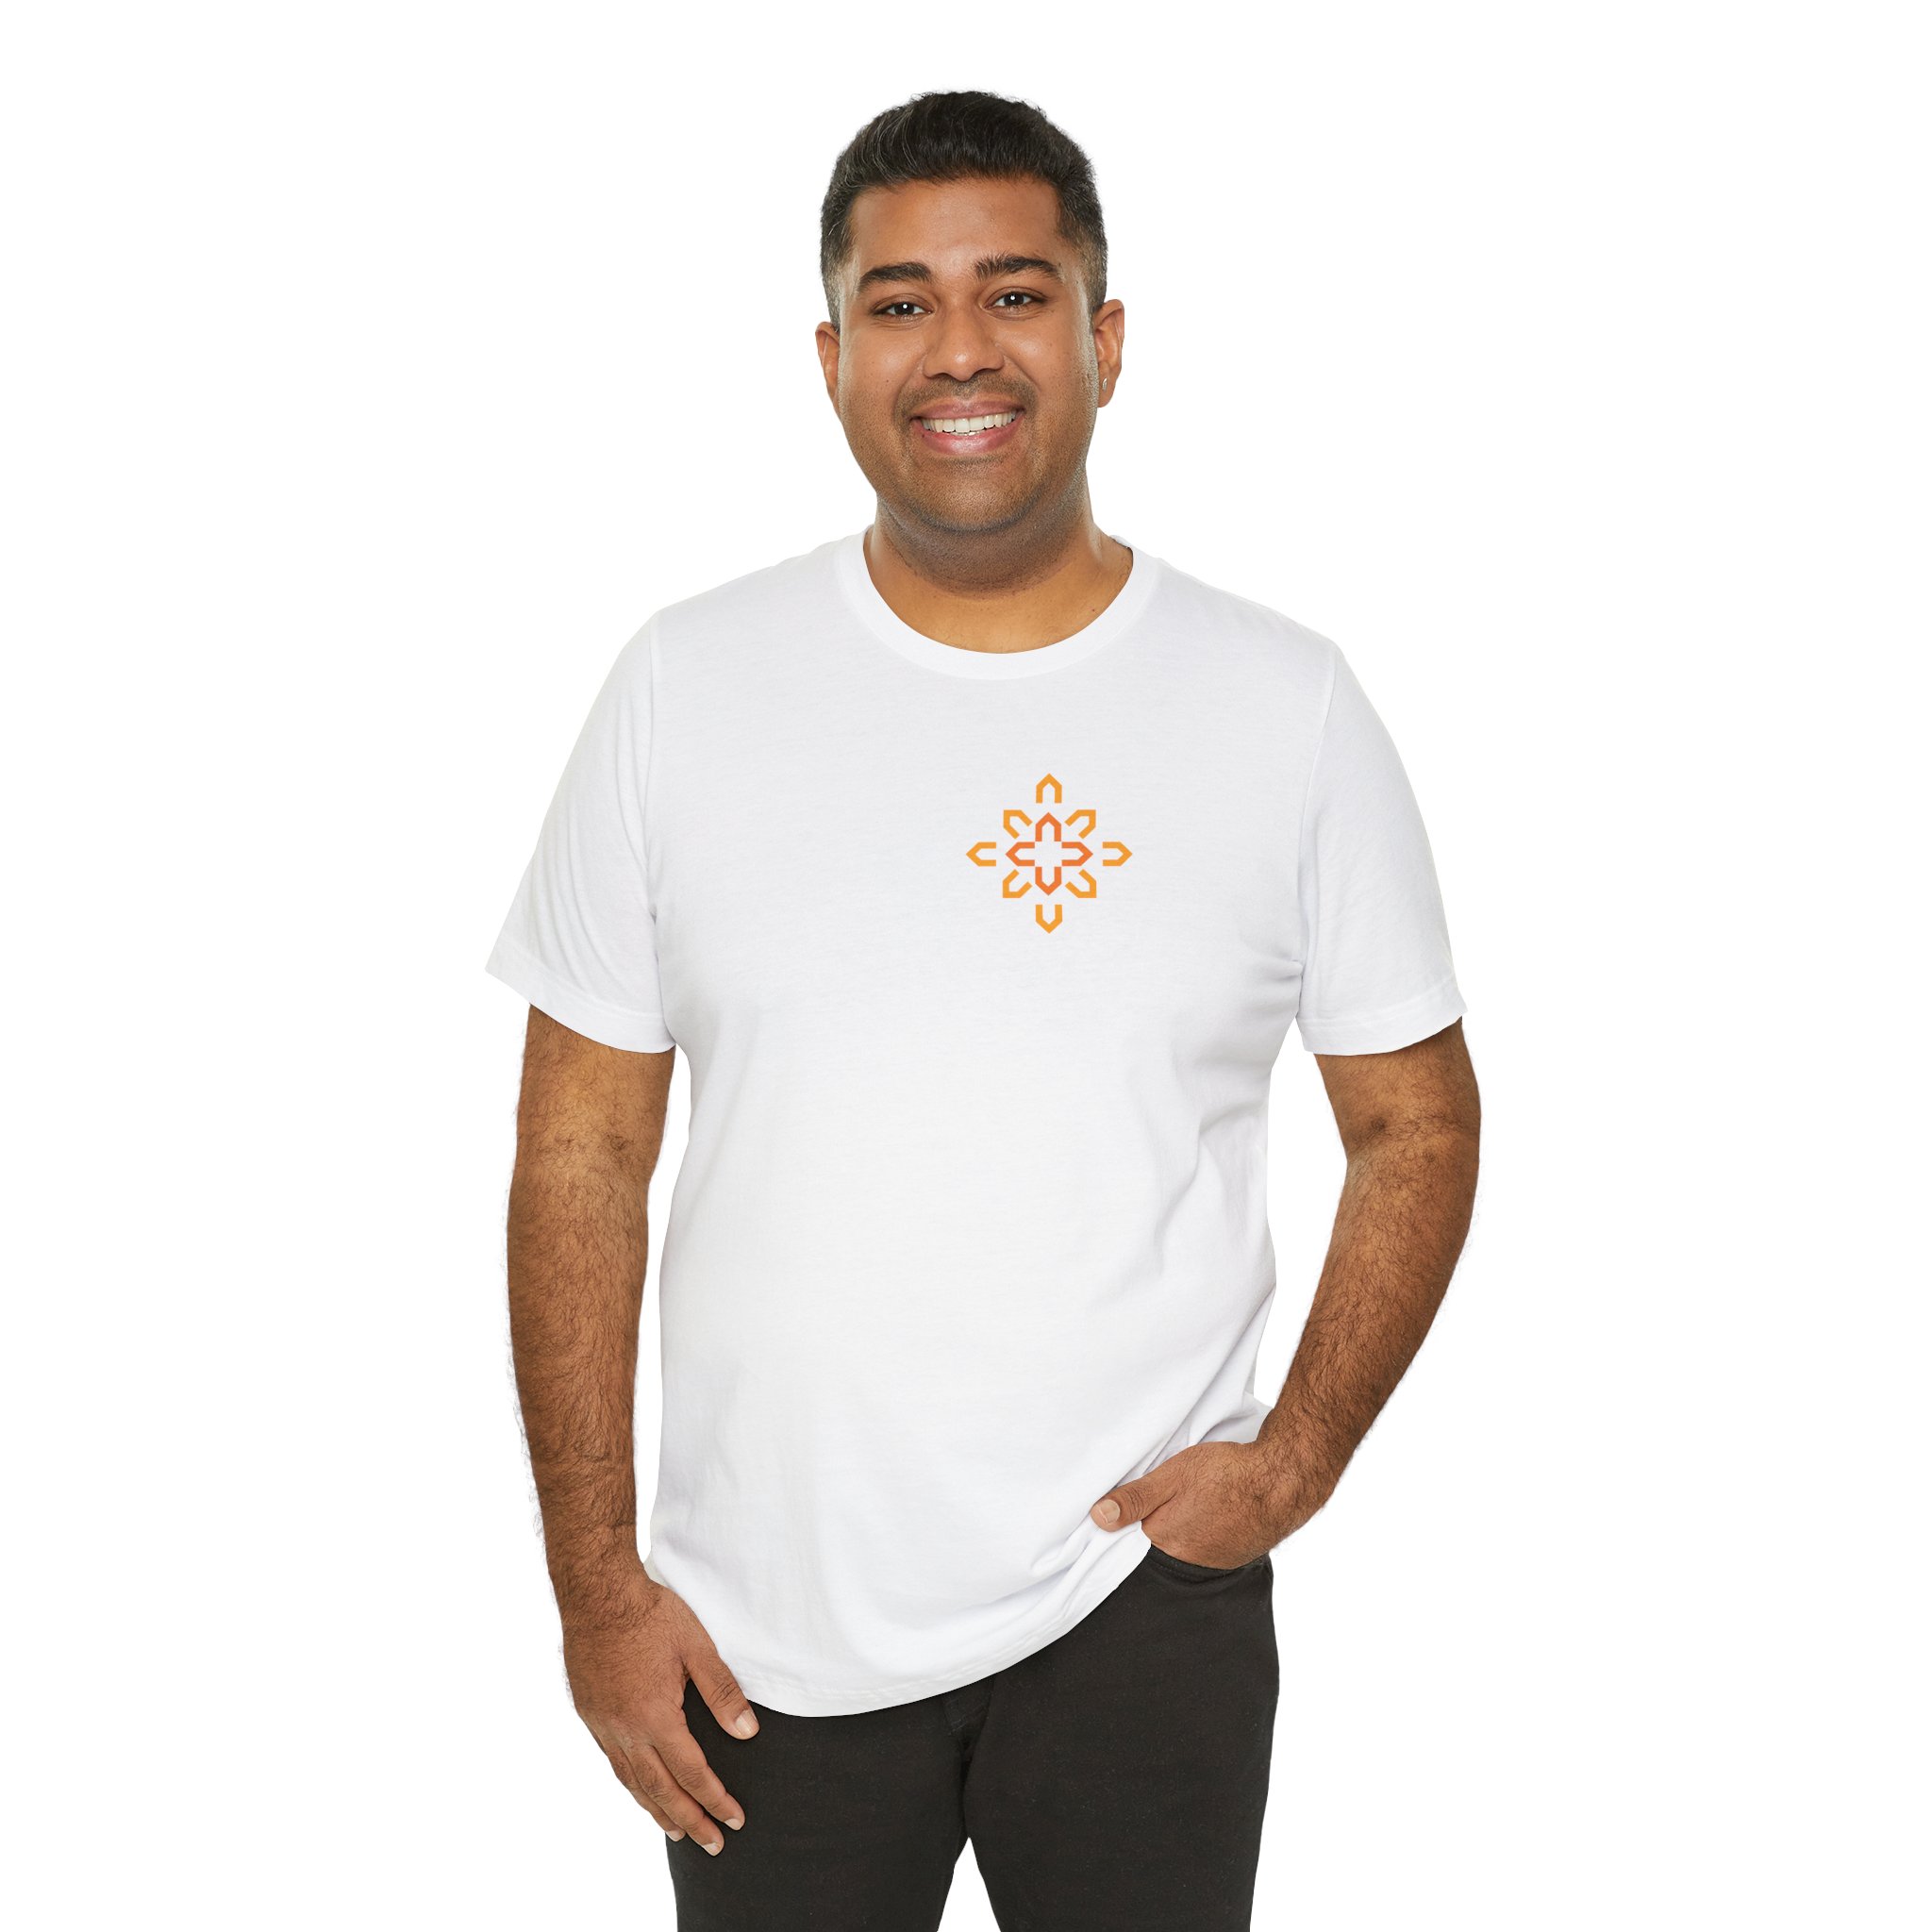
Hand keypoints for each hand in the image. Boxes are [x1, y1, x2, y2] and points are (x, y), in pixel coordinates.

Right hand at [560, 1561, 758, 1854]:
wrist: (596, 1593)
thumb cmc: (650, 1615)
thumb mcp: (696, 1647)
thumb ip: (722, 1692)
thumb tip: (747, 1733)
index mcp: (655, 1717)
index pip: (691, 1772)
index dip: (715, 1799)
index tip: (734, 1820)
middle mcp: (625, 1730)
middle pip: (661, 1789)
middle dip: (690, 1819)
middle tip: (712, 1844)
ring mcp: (603, 1724)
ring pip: (632, 1781)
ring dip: (656, 1809)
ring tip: (677, 1830)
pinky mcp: (589, 1712)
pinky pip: (612, 1761)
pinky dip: (631, 1783)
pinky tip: (640, 1788)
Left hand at [1088, 1440, 1326, 1567]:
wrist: (1284, 1479)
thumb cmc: (1226, 1473)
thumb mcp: (1172, 1475)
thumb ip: (1135, 1498)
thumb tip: (1097, 1517)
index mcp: (1165, 1540)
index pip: (1132, 1538)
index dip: (1129, 1520)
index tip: (1128, 1505)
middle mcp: (1187, 1559)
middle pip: (1160, 1542)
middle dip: (1157, 1524)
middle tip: (1167, 1498)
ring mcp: (1214, 1561)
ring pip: (1185, 1545)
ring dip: (1184, 1528)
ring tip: (1191, 1503)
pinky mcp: (1235, 1556)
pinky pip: (1209, 1547)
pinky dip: (1206, 1532)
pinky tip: (1212, 1512)